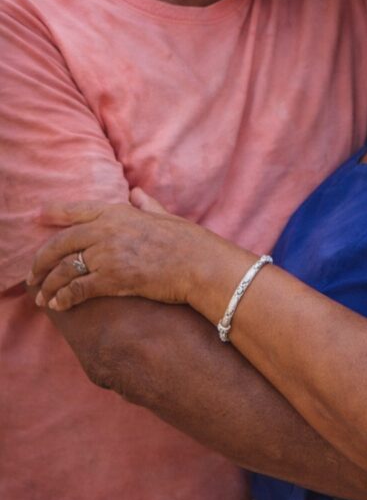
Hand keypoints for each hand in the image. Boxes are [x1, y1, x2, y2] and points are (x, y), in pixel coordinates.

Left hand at [27, 199, 210, 310]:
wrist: (200, 265)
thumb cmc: (188, 241)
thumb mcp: (165, 216)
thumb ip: (147, 205)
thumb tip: (137, 194)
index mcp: (117, 212)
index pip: (76, 210)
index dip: (53, 214)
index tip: (38, 217)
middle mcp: (106, 230)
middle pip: (60, 244)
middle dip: (41, 261)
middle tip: (33, 275)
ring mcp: (107, 254)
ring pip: (65, 269)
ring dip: (49, 285)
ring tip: (42, 297)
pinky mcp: (112, 278)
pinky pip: (78, 289)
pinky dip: (64, 298)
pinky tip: (58, 305)